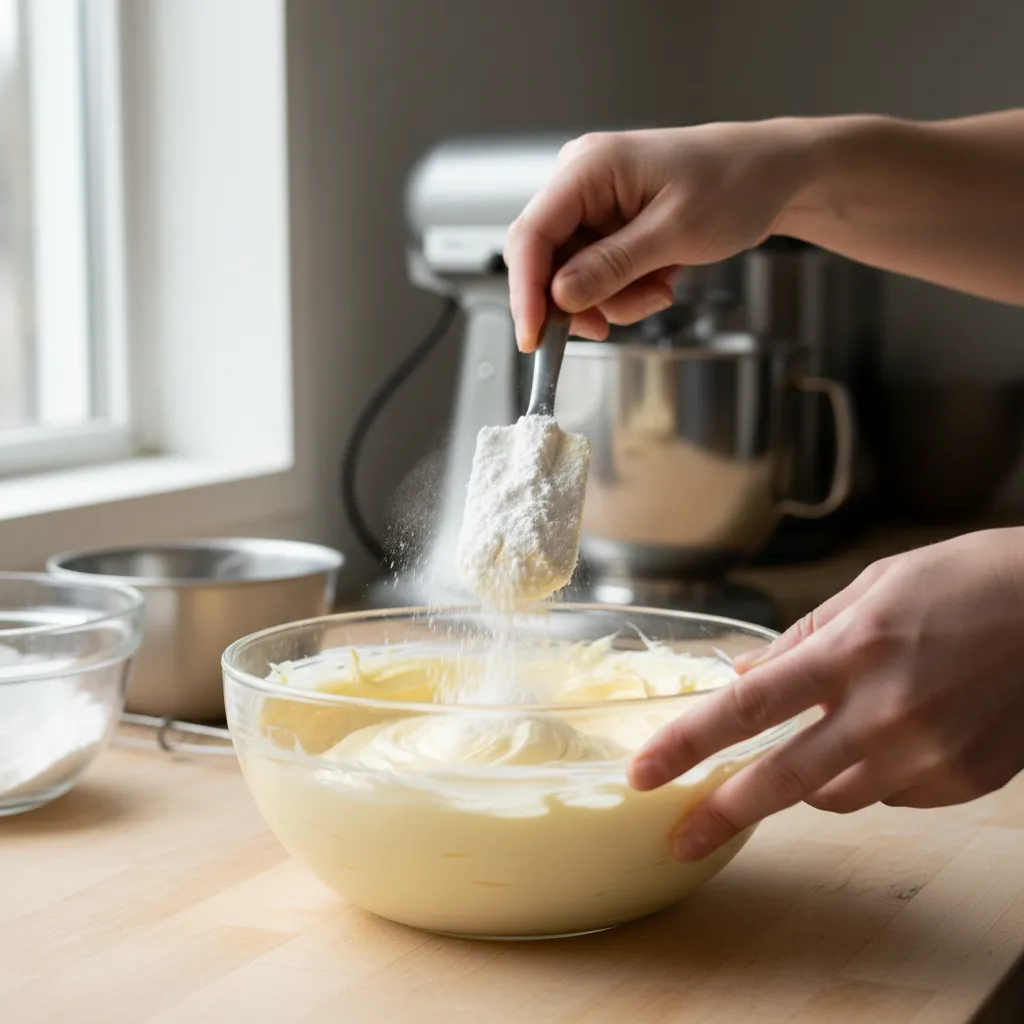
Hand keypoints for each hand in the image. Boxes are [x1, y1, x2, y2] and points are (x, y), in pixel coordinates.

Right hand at [503, 119, 814, 350]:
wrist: (774, 175)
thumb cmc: (735, 183)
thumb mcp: (674, 232)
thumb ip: (612, 266)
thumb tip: (559, 297)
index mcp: (587, 168)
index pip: (531, 236)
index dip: (526, 292)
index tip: (534, 339)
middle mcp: (581, 183)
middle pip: (547, 262)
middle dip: (582, 301)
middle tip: (613, 324)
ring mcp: (593, 205)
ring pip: (574, 277)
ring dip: (614, 299)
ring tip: (659, 290)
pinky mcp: (609, 225)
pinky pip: (597, 274)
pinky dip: (625, 290)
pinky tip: (659, 280)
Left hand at [628, 528, 1023, 861]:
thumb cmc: (965, 582)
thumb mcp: (871, 589)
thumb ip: (802, 639)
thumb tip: (745, 674)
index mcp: (852, 652)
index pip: (747, 707)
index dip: (688, 743)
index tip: (645, 772)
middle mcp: (885, 712)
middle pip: (781, 779)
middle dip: (722, 814)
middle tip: (682, 836)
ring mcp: (928, 754)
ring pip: (836, 797)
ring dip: (808, 781)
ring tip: (824, 740)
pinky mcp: (964, 781)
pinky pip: (892, 796)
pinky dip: (874, 775)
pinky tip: (895, 735)